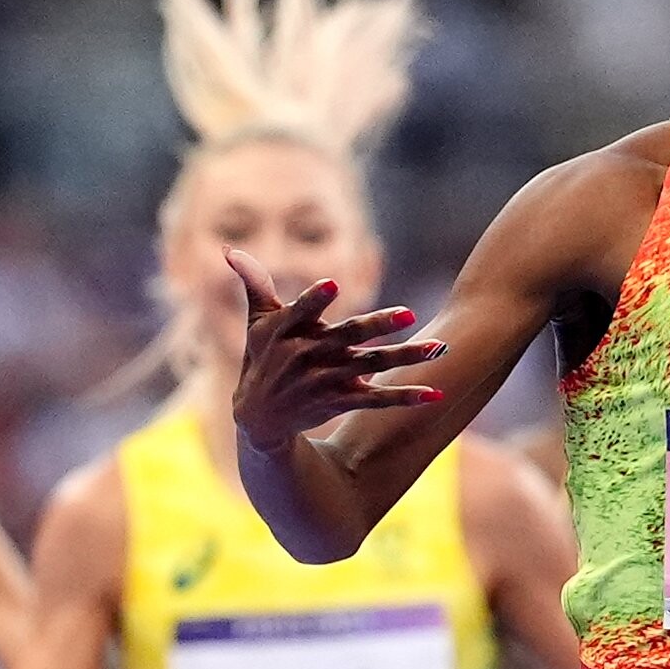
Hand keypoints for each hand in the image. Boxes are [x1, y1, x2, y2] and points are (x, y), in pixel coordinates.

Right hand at [224, 251, 445, 454]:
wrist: (259, 419)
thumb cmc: (261, 359)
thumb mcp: (256, 323)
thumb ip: (255, 284)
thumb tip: (231, 249)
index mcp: (285, 332)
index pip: (299, 312)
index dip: (314, 300)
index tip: (332, 285)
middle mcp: (307, 356)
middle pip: (347, 337)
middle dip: (377, 326)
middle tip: (409, 312)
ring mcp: (325, 380)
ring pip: (371, 366)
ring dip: (406, 358)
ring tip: (438, 348)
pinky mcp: (339, 401)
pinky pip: (376, 399)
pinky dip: (404, 397)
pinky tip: (434, 394)